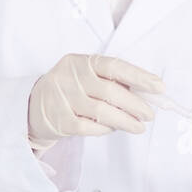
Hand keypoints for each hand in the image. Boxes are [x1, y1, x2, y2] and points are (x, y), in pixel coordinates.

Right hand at [27, 53, 164, 149]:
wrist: (32, 106)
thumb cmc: (71, 90)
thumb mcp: (88, 78)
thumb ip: (114, 82)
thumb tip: (149, 94)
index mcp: (81, 61)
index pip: (115, 66)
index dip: (139, 77)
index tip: (159, 87)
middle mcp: (69, 76)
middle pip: (110, 91)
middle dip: (136, 105)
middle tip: (150, 114)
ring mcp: (62, 98)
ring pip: (102, 112)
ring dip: (125, 121)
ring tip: (139, 127)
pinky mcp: (59, 120)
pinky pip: (89, 127)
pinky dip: (106, 129)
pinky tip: (114, 129)